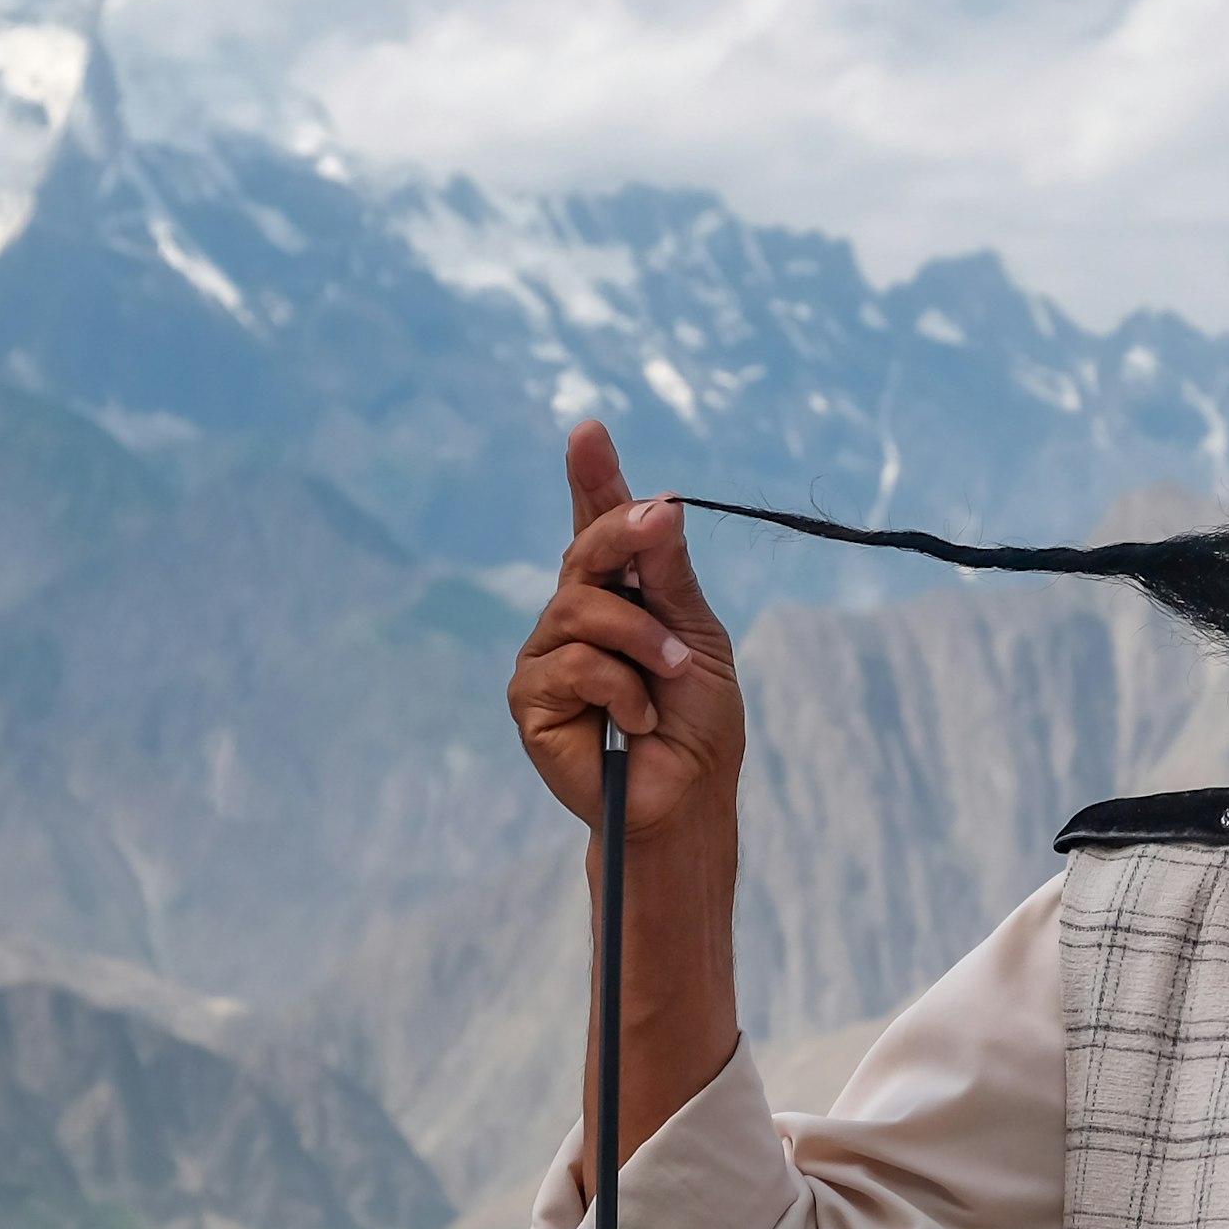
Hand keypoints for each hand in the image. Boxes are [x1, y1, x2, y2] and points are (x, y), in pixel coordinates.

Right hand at [508, 421, 746, 845]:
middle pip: (582, 551)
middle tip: (659, 524)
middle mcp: (574, 616)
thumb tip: (659, 504)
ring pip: (579, 608)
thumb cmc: (696, 721)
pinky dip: (619, 690)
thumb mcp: (698, 635)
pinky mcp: (530, 699)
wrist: (686, 797)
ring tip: (670, 678)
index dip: (592, 479)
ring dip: (640, 639)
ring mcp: (546, 654)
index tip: (588, 432)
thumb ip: (670, 575)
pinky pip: (570, 663)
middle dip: (622, 536)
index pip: (599, 526)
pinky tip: (634, 722)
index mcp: (619, 593)